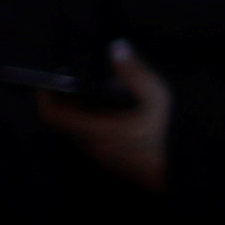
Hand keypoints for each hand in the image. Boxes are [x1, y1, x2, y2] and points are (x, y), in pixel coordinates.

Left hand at [36, 41, 170, 193]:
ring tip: (104, 94)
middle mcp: (91, 145)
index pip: (53, 116)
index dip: (45, 97)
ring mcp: (102, 156)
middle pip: (66, 121)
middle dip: (67, 100)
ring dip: (84, 112)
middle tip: (77, 81)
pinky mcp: (113, 162)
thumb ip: (134, 73)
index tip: (48, 82)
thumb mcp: (155, 98)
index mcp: (93, 129)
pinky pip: (95, 139)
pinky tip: (120, 114)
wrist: (179, 177)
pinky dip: (97, 123)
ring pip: (81, 131)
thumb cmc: (165, 138)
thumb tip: (117, 47)